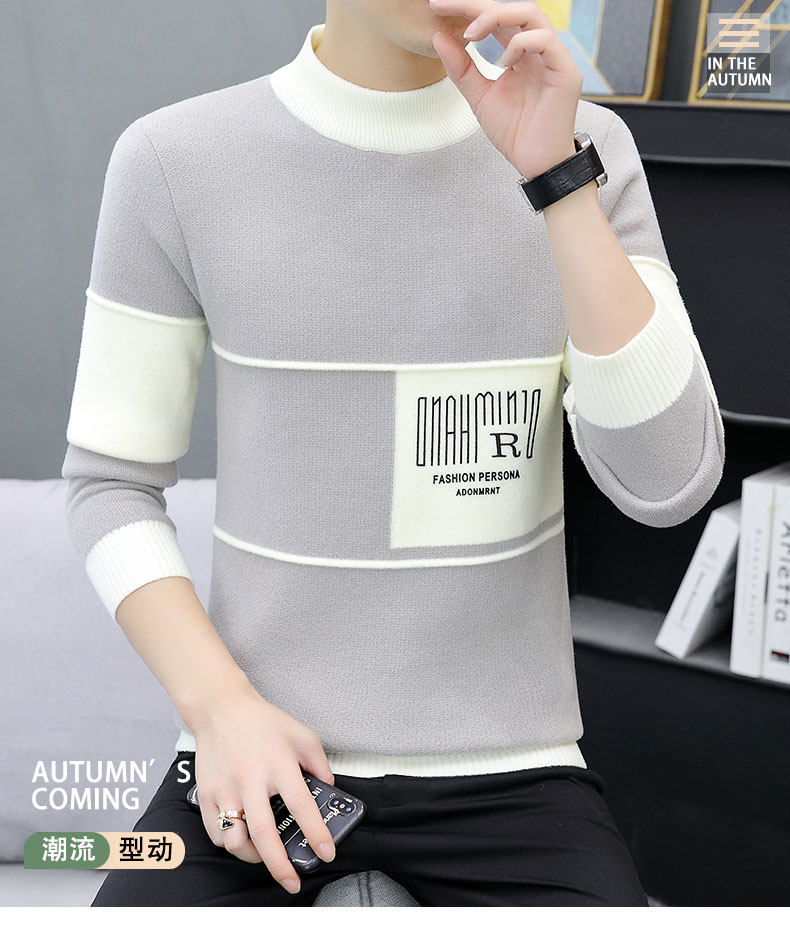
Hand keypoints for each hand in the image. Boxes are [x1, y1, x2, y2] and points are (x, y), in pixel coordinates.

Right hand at [190, 684, 336, 893]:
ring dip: (252, 857)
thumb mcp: (301, 734)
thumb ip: (319, 762)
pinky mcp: (206, 793)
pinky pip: (215, 832)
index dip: (315, 832)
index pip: (301, 805)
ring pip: (235, 840)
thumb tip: (328, 789)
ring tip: (265, 856)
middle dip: (281, 866)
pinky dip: (229, 843)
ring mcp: (226, 788)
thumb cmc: (263, 722)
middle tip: (292, 881)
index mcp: (278, 763)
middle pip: (264, 833)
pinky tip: (242, 839)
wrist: (221, 708)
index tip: (326, 852)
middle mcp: (251, 778)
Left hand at [428, 0, 584, 178]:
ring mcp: (554, 59)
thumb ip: (462, 69)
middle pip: (512, 9)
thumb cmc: (514, 132)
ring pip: (531, 14)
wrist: (536, 164)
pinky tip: (503, 61)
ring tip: (471, 33)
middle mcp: (539, 50)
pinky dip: (521, 44)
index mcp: (520, 54)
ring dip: (497, 16)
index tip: (437, 6)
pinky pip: (545, 41)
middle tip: (446, 7)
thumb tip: (438, 37)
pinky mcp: (566, 72)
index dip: (468, 9)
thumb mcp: (479, 97)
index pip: (495, 19)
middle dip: (477, 5)